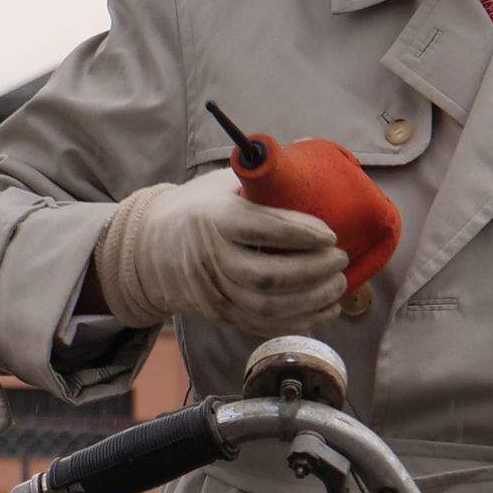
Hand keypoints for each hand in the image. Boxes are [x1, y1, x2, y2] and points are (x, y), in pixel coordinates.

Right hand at [92, 169, 347, 334]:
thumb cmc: (201, 207)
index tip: (331, 233)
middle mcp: (211, 259)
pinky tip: (326, 310)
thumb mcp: (223, 184)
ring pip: (266, 307)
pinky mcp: (220, 314)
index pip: (262, 228)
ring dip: (311, 300)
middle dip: (312, 271)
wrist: (152, 245)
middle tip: (340, 259)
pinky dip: (299, 321)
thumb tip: (315, 168)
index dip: (301, 232)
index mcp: (214, 218)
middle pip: (267, 276)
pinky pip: (263, 325)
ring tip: (339, 285)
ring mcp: (214, 292)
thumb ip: (262, 182)